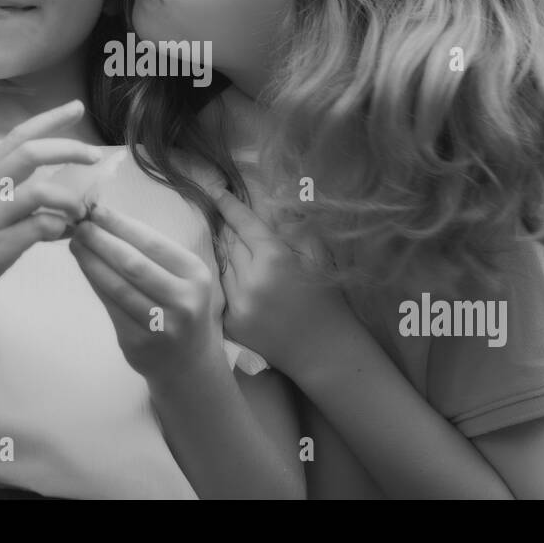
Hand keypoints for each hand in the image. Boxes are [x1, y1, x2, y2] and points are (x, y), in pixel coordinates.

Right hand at [0, 100, 103, 327]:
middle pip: (31, 153)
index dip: (50, 119)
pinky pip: (39, 228)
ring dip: (70, 200)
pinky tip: (61, 234)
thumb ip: (13, 201)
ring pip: (40, 191)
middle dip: (70, 149)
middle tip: (95, 156)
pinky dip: (58, 227)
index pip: (17, 136)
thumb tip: (58, 205)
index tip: (76, 108)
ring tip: (80, 211)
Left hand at [69, 202, 224, 387]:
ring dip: (91, 262)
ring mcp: (161, 326)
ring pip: (118, 287)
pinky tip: (84, 268)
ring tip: (75, 244)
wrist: (188, 361)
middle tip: (79, 224)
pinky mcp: (139, 343)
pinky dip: (95, 283)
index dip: (120, 225)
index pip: (152, 242)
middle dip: (101, 240)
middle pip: (133, 264)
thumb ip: (152, 251)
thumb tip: (107, 220)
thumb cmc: (180, 305)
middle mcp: (183, 300)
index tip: (96, 210)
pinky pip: (111, 307)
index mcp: (195, 274)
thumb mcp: (182, 276)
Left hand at [214, 188, 352, 374]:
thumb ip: (293, 228)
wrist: (324, 351)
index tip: (217, 191)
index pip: (244, 224)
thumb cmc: (326, 300)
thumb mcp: (317, 256)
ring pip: (221, 266)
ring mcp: (237, 305)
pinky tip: (230, 274)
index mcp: (275, 259)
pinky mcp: (230, 324)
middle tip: (223, 216)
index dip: (229, 205)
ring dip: (223, 253)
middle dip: (227, 228)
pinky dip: (225, 280)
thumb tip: (272, 205)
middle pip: (228, 242)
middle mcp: (251, 281)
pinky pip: (221, 291)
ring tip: (226, 243)